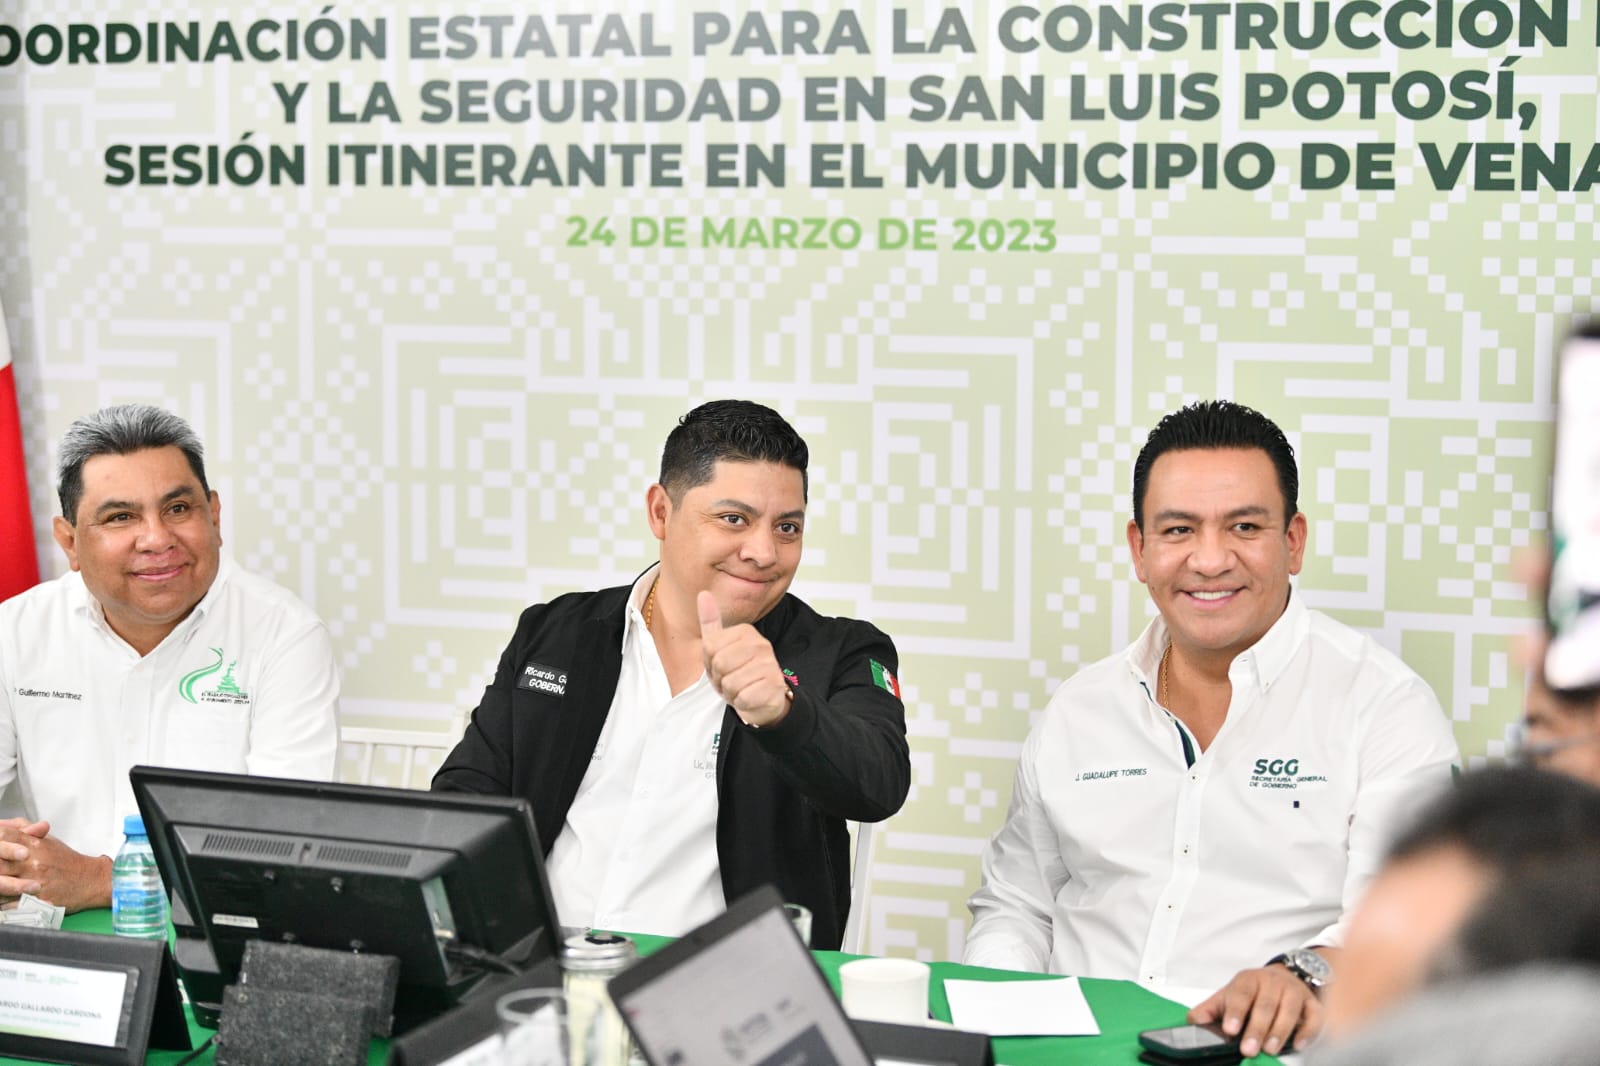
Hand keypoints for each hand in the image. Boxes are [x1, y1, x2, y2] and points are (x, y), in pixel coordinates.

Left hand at [0, 819, 112, 912]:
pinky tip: (3, 898)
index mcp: (35, 845)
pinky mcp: (35, 900)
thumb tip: (2, 826)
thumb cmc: (66, 861)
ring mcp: (33, 881)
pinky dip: (2, 902)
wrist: (89, 880)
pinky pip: (8, 903)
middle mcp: (32, 862)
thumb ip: (25, 829)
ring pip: (1, 883)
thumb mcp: (47, 839)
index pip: (4, 836)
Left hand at [698, 590, 792, 727]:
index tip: (722, 666)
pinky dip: (742, 703)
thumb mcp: (719, 648)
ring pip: (730, 683)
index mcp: (746, 632)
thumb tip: (703, 594)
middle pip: (720, 664)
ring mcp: (770, 664)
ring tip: (740, 689)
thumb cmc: (739, 673)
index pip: (709, 647)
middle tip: (731, 680)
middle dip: (720, 679)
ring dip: (731, 693)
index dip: (710, 663)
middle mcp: (761, 644)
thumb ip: (711, 621)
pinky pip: (743, 697)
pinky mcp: (775, 685)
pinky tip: (750, 697)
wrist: (762, 700)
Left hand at [1188, 962, 1324, 1057]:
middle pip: (1266, 1005)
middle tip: (1249, 1049)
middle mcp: (1272, 982)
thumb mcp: (1229, 995)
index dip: (1236, 1011)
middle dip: (1257, 1029)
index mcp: (1248, 980)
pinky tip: (1298, 1044)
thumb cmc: (1253, 991)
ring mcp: (1294, 992)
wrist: (1283, 976)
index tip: (1229, 1029)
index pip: (1241, 993)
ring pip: (1289, 1010)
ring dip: (1280, 1031)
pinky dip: (1308, 1030)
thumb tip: (1193, 1021)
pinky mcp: (1312, 1003)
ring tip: (1270, 1049)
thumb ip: (1211, 1009)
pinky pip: (1314, 1016)